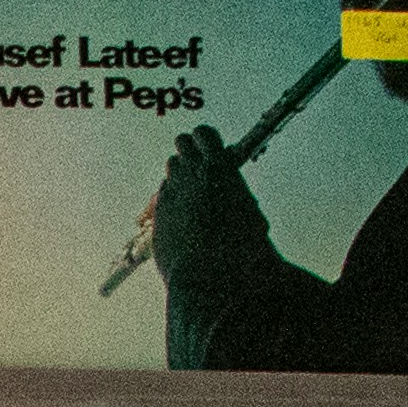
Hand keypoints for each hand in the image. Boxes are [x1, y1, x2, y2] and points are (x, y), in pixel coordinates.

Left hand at [148, 126, 274, 289]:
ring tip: (193, 188)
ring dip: (181, 172)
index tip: (209, 145)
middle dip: (190, 150)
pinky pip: (164, 192)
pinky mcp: (159, 210)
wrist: (211, 273)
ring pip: (171, 166)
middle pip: (182, 144)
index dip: (206, 138)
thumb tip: (230, 187)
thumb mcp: (248, 209)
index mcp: (218, 166)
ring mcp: (171, 191)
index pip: (204, 134)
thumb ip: (234, 189)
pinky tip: (182, 211)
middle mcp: (191, 173)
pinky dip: (172, 196)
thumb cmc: (240, 245)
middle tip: (199, 163)